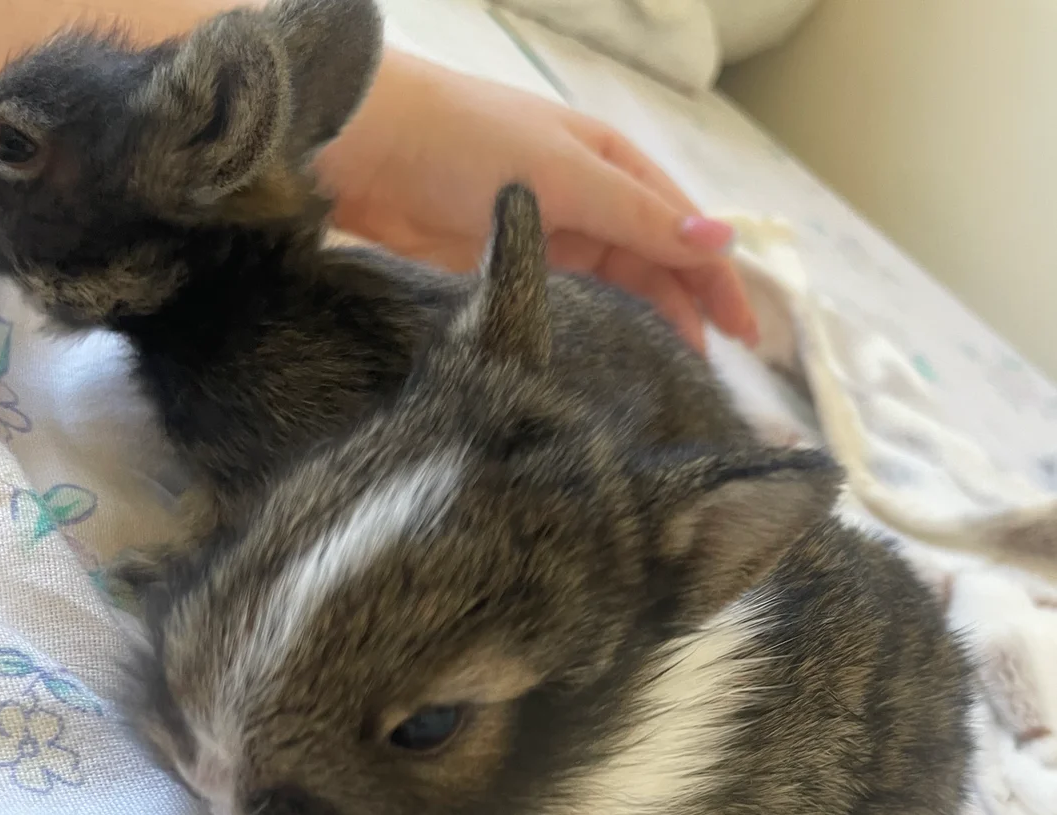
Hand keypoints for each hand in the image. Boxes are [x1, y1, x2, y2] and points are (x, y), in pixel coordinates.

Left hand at [318, 50, 757, 351]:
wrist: (369, 152)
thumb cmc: (463, 141)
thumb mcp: (566, 176)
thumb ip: (640, 218)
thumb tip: (719, 240)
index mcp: (612, 163)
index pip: (683, 228)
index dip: (718, 280)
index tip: (744, 336)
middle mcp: (589, 198)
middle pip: (656, 263)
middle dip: (690, 312)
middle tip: (711, 372)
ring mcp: (552, 235)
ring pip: (618, 287)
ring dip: (648, 325)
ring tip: (672, 375)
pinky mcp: (514, 266)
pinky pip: (571, 303)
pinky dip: (598, 328)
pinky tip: (613, 358)